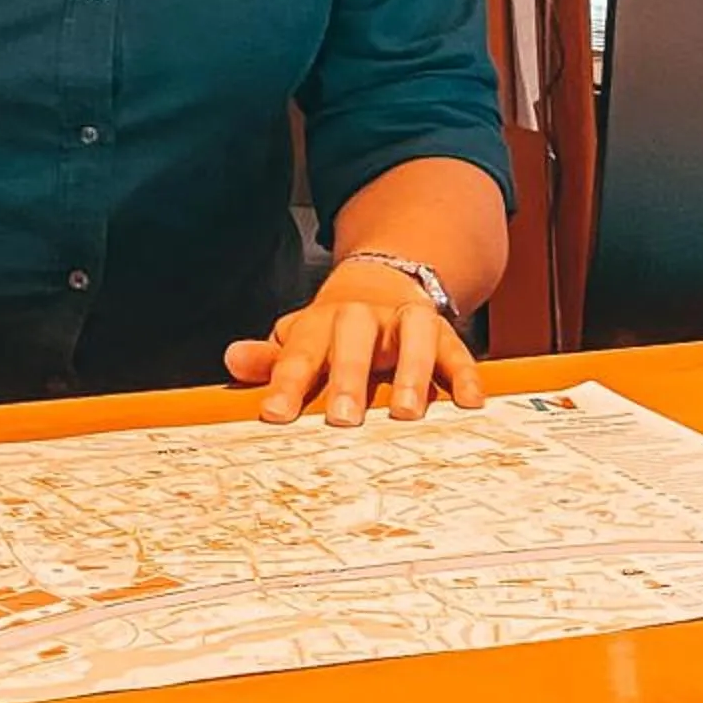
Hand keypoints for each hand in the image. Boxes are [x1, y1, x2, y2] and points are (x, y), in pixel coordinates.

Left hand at [224, 264, 483, 426]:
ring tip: (406, 414)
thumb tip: (232, 359)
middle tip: (342, 420)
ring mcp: (404, 321)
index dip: (285, 382)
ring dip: (409, 372)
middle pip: (354, 335)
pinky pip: (456, 348)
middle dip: (348, 376)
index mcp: (322, 322)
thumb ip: (270, 357)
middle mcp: (363, 317)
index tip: (274, 415)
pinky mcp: (442, 331)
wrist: (382, 282)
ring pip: (411, 335)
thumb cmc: (335, 330)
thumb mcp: (301, 338)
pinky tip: (470, 404)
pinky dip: (465, 373)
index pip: (300, 351)